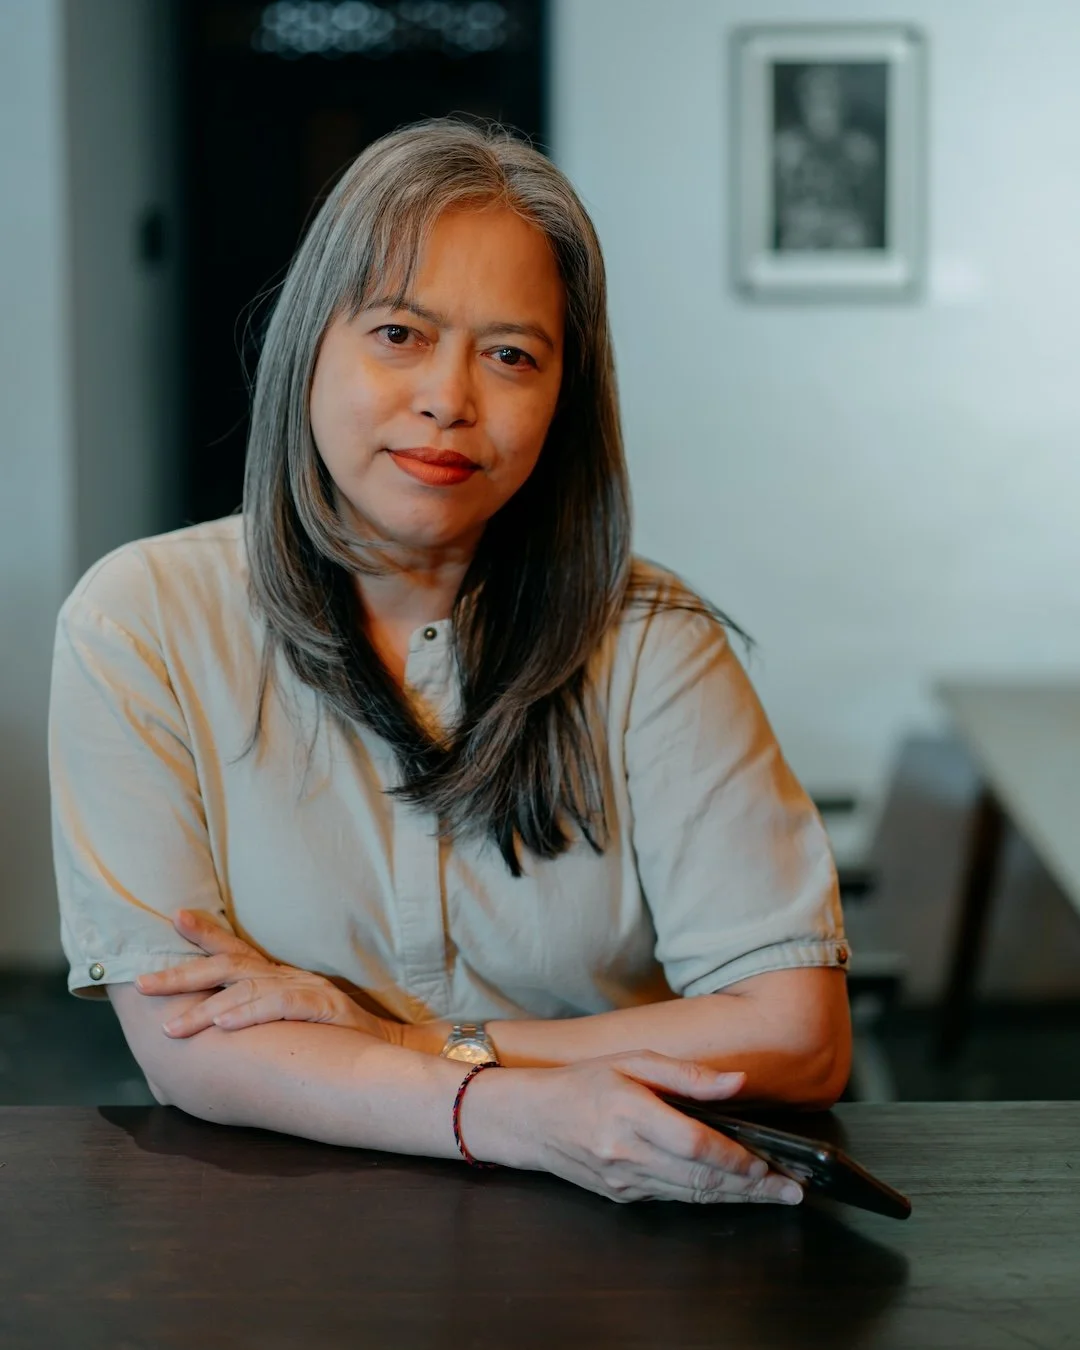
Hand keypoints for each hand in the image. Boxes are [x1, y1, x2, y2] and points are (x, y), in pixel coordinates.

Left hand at [134, 909, 398, 1043]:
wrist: (388, 1050)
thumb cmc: (336, 1038)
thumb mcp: (293, 1018)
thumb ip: (260, 1016)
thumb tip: (215, 1028)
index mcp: (279, 977)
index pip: (236, 950)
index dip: (206, 933)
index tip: (174, 916)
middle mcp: (288, 976)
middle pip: (228, 967)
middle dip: (182, 974)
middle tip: (142, 983)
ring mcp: (305, 989)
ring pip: (247, 989)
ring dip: (206, 1008)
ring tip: (173, 1025)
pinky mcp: (323, 1007)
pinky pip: (280, 1006)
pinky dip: (250, 1013)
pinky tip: (224, 1023)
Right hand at [495, 1051, 802, 1204]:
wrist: (530, 1119)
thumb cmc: (583, 1082)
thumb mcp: (633, 1060)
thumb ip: (687, 1075)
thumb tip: (736, 1082)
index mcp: (629, 1113)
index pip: (694, 1144)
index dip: (735, 1158)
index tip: (770, 1162)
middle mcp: (626, 1154)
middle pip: (700, 1178)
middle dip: (751, 1187)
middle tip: (791, 1190)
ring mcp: (623, 1181)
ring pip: (691, 1195)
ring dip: (736, 1198)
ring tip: (773, 1195)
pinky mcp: (622, 1196)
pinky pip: (673, 1198)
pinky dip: (706, 1197)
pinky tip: (731, 1192)